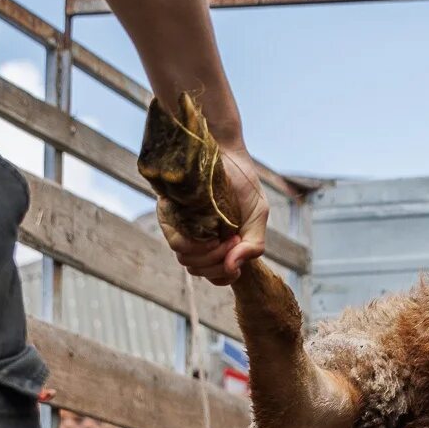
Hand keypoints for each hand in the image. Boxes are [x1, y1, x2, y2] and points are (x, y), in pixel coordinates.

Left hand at [156, 144, 268, 285]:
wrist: (225, 151)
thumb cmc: (243, 183)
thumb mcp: (258, 216)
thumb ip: (253, 246)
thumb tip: (233, 269)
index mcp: (218, 243)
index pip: (215, 275)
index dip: (224, 276)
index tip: (237, 264)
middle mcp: (198, 238)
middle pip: (200, 271)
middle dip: (219, 265)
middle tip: (234, 242)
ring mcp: (183, 228)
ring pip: (187, 261)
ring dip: (210, 256)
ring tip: (226, 236)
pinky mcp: (170, 217)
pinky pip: (177, 243)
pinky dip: (195, 244)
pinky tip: (209, 233)